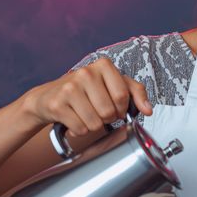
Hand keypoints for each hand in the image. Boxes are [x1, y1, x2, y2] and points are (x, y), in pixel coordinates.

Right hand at [27, 58, 153, 136]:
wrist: (48, 97)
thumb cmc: (85, 91)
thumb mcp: (112, 84)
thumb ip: (135, 92)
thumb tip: (148, 109)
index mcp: (103, 65)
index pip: (123, 95)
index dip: (122, 108)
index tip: (117, 109)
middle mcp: (86, 73)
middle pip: (109, 112)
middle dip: (107, 119)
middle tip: (98, 112)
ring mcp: (70, 88)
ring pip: (95, 123)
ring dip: (93, 126)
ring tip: (85, 115)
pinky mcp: (57, 104)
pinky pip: (80, 129)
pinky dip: (80, 131)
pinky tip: (74, 120)